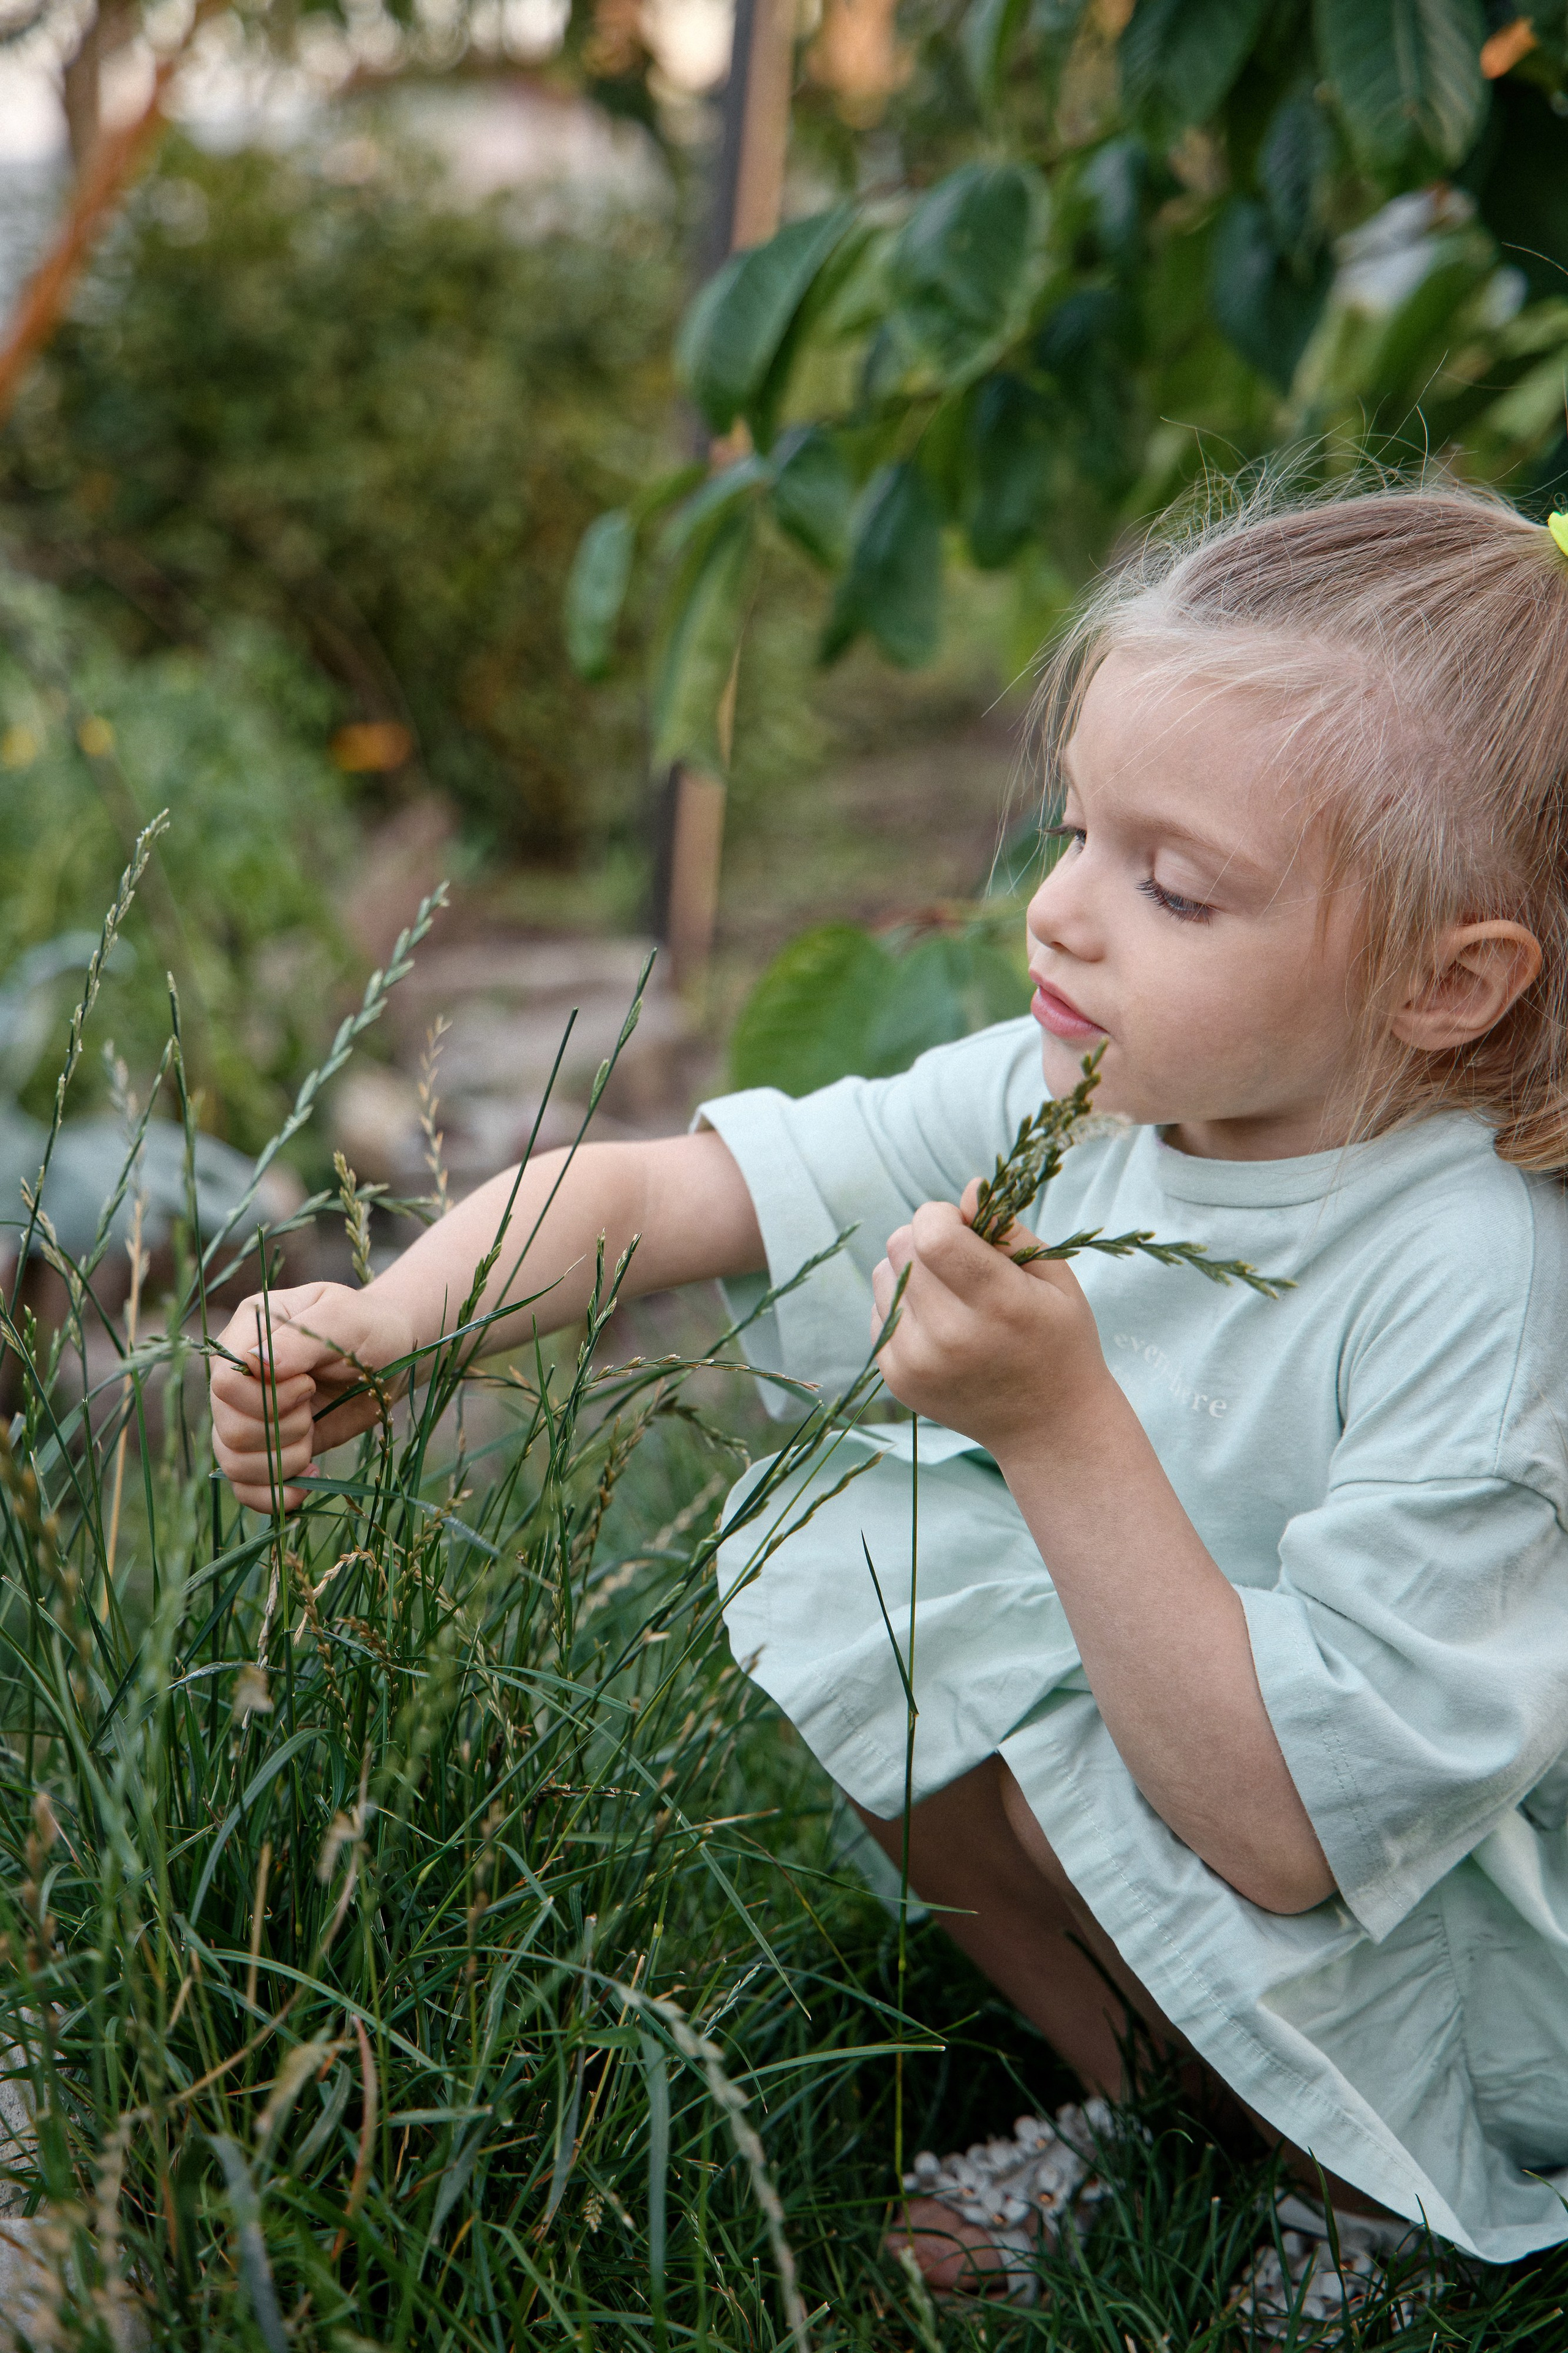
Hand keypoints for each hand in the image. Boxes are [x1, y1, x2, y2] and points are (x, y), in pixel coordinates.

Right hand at [209, 1282, 416, 1511]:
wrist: (392, 1354)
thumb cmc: (369, 1327)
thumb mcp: (342, 1321)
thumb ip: (299, 1341)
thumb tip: (253, 1363)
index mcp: (248, 1332)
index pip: (224, 1383)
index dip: (265, 1398)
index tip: (308, 1386)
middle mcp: (239, 1376)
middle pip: (227, 1429)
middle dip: (280, 1430)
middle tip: (312, 1410)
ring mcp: (249, 1415)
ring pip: (233, 1463)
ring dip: (280, 1462)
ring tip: (311, 1440)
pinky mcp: (268, 1447)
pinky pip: (246, 1488)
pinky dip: (274, 1495)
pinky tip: (304, 1484)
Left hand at [869, 1181, 1111, 1460]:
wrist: (1048, 1425)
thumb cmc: (1058, 1339)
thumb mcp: (1053, 1278)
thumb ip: (1008, 1230)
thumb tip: (965, 1192)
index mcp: (999, 1305)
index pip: (931, 1234)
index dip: (942, 1215)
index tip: (965, 1226)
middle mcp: (951, 1337)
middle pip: (901, 1247)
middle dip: (926, 1237)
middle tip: (960, 1260)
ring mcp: (918, 1362)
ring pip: (883, 1275)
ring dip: (911, 1271)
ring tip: (951, 1294)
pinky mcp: (898, 1378)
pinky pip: (878, 1310)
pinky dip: (903, 1305)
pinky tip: (939, 1323)